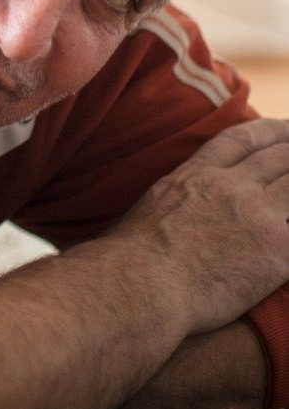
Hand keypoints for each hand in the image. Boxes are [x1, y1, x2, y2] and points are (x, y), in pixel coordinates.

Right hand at [113, 117, 288, 336]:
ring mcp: (256, 214)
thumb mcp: (155, 204)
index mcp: (197, 174)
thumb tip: (177, 199)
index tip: (287, 128)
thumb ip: (177, 194)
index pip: (240, 139)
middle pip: (280, 158)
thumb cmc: (136, 254)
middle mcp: (230, 186)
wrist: (144, 280)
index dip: (270, 131)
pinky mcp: (278, 249)